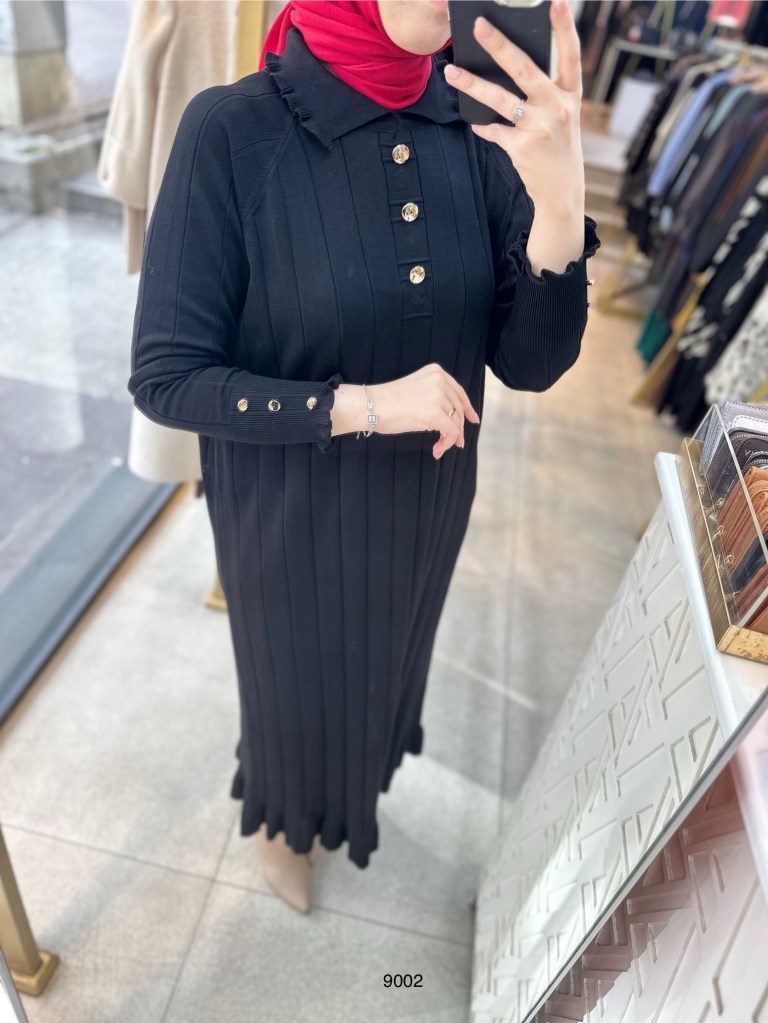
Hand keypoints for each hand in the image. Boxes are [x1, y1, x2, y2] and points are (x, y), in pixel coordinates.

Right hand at [330, 364, 479, 458]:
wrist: (370, 406)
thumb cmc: (387, 403)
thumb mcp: (417, 391)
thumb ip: (435, 398)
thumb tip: (451, 420)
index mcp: (435, 372)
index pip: (458, 392)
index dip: (468, 408)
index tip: (473, 420)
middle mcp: (439, 380)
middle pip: (459, 408)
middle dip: (459, 429)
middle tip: (457, 444)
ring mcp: (438, 396)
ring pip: (456, 422)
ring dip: (449, 439)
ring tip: (438, 449)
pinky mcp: (435, 413)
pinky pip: (451, 432)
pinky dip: (446, 443)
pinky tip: (436, 450)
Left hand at [443, 0, 584, 212]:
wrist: (562, 191)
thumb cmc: (558, 146)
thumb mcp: (561, 116)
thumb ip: (543, 93)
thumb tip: (504, 68)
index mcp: (571, 94)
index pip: (571, 54)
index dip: (565, 27)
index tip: (556, 1)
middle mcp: (558, 107)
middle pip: (524, 69)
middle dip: (499, 45)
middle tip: (479, 25)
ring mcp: (540, 127)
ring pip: (499, 99)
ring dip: (472, 84)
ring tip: (451, 71)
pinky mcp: (522, 147)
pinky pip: (494, 130)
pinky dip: (484, 127)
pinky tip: (477, 124)